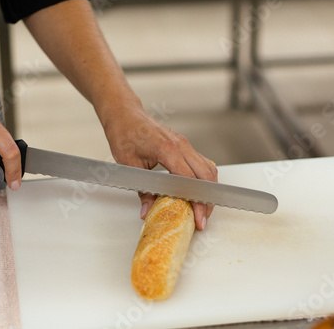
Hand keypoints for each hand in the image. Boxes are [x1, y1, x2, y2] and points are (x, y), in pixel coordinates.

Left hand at [103, 103, 217, 230]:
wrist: (125, 114)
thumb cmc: (124, 134)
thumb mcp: (129, 165)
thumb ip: (142, 191)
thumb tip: (147, 212)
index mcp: (168, 149)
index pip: (190, 180)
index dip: (197, 201)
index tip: (199, 217)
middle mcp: (181, 145)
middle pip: (206, 175)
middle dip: (207, 200)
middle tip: (203, 219)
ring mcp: (185, 144)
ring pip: (208, 168)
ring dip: (208, 189)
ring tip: (202, 208)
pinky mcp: (184, 145)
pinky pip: (201, 162)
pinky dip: (204, 178)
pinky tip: (197, 191)